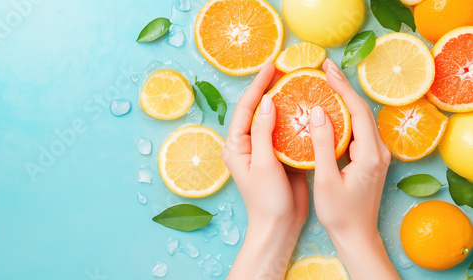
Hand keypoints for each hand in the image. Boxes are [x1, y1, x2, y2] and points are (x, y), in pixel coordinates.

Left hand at [223, 62, 307, 278]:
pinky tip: (307, 107)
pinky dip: (295, 119)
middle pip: (258, 110)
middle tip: (284, 68)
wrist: (280, 226)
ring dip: (284, 101)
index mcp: (237, 146)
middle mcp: (248, 144)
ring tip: (296, 81)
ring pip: (273, 119)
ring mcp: (265, 149)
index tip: (270, 66)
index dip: (257, 86)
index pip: (245, 108)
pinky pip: (287, 132)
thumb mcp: (262, 163)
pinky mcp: (281, 155)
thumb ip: (262, 132)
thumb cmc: (266, 199)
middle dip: (269, 88)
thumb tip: (265, 101)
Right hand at [309, 58, 398, 279]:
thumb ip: (321, 145)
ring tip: (327, 84)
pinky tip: (332, 111)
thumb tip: (318, 112)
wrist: (356, 237)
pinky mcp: (370, 161)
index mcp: (370, 155)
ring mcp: (377, 156)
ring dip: (345, 100)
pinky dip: (346, 116)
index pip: (357, 111)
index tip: (327, 70)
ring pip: (361, 120)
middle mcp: (379, 152)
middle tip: (325, 69)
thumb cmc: (339, 213)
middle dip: (344, 88)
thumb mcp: (325, 180)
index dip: (342, 88)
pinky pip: (359, 131)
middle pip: (362, 111)